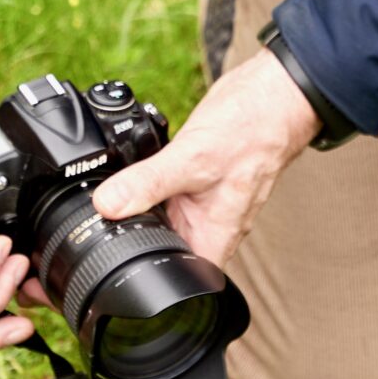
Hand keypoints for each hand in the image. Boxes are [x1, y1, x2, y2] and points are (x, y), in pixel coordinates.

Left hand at [89, 48, 319, 268]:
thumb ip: (149, 183)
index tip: (116, 271)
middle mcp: (211, 223)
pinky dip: (146, 182)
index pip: (183, 281)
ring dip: (139, 208)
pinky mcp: (193, 177)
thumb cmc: (252, 130)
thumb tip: (108, 205)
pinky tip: (134, 168)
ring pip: (161, 217)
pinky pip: (163, 189)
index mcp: (216, 235)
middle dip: (137, 240)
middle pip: (165, 248)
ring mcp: (202, 200)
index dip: (153, 285)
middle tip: (107, 223)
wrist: (270, 93)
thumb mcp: (193, 158)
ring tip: (121, 190)